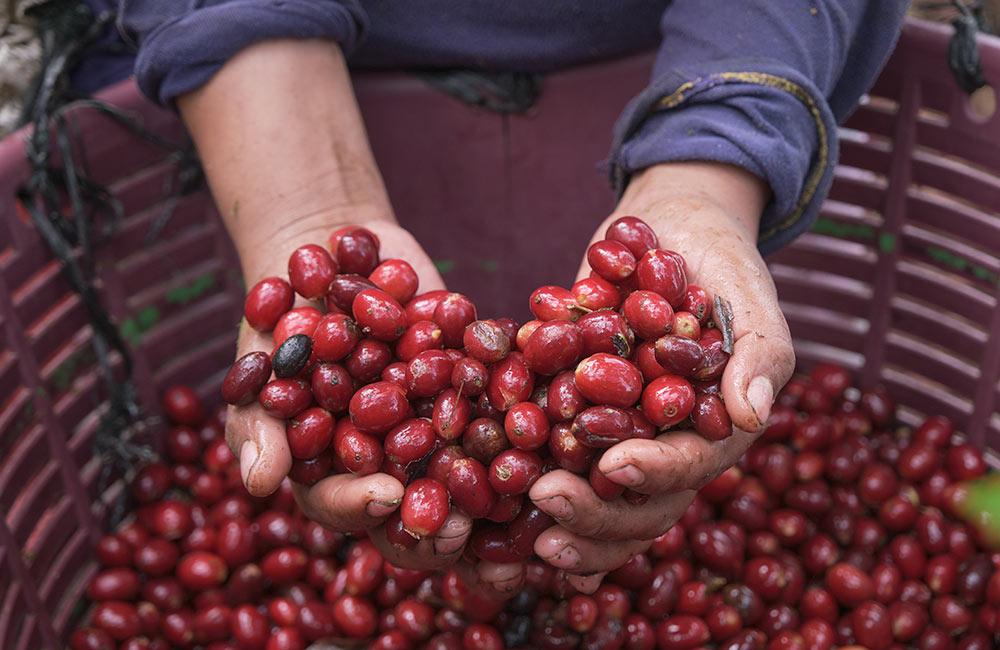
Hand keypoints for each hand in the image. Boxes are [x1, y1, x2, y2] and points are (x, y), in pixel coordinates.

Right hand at [176, 39, 511, 583]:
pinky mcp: (474, 396)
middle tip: (460, 525)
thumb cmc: (284, 309)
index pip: (347, 506)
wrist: (338, 250)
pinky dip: (527, 431)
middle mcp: (391, 463)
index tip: (391, 494)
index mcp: (333, 469)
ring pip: (468, 483)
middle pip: (414, 516)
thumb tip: (257, 486)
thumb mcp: (264, 359)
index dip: (367, 507)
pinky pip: (503, 421)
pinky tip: (555, 437)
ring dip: (494, 504)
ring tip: (519, 503)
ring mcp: (436, 432)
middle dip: (437, 527)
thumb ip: (258, 420)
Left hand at [530, 161, 794, 589]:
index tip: (614, 466)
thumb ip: (760, 355)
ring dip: (562, 513)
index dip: (654, 473)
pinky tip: (496, 485)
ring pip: (593, 497)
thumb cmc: (721, 261)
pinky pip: (549, 453)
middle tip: (546, 498)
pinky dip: (526, 471)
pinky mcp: (572, 411)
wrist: (670, 228)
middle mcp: (663, 443)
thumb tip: (752, 414)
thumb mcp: (749, 297)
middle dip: (595, 512)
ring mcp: (617, 432)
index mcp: (712, 429)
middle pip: (637, 504)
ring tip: (524, 512)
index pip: (688, 466)